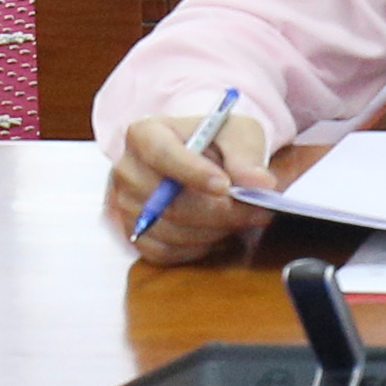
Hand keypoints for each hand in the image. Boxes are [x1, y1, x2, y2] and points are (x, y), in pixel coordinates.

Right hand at [108, 110, 276, 265]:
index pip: (162, 155)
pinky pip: (164, 252)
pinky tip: (221, 232)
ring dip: (213, 231)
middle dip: (218, 211)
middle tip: (257, 211)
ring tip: (244, 218)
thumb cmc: (219, 140)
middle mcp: (126, 171)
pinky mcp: (134, 233)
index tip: (226, 187)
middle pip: (167, 202)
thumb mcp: (239, 133)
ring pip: (168, 231)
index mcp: (145, 134)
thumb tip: (261, 184)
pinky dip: (197, 248)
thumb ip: (248, 156)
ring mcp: (125, 205)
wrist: (203, 156)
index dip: (193, 173)